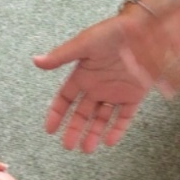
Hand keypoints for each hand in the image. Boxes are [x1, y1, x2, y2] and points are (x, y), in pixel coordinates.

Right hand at [34, 14, 154, 151]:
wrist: (143, 30)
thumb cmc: (112, 33)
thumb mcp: (84, 44)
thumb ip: (62, 56)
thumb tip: (36, 61)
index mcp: (83, 75)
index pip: (65, 99)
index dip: (57, 114)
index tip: (49, 130)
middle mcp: (97, 87)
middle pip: (82, 113)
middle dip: (74, 129)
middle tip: (68, 146)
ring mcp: (115, 92)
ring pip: (102, 118)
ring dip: (94, 133)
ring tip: (87, 149)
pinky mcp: (134, 95)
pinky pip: (124, 117)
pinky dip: (117, 130)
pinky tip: (109, 141)